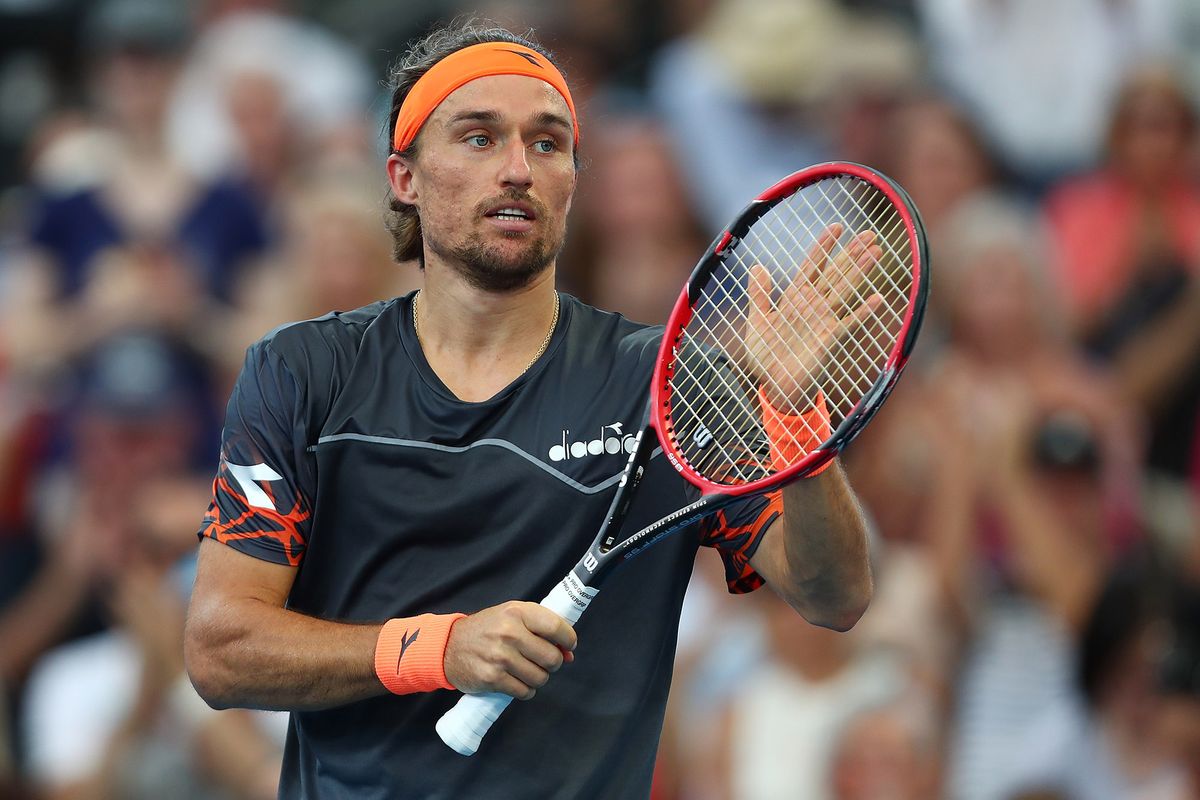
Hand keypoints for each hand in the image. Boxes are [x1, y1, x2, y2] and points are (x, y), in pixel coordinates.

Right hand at [443, 601, 576, 699]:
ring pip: (540, 678)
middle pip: (552, 658)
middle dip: (553, 663)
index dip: (568, 639)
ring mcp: (500, 657)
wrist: (448, 646)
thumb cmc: (486, 630)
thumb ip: (541, 629)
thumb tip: (569, 654)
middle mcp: (509, 633)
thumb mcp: (512, 617)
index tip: (568, 645)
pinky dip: (525, 690)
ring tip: (526, 670)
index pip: (556, 627)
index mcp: (517, 612)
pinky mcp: (492, 678)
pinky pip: (524, 692)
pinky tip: (516, 681)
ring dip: (538, 678)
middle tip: (543, 661)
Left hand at [744, 224, 883, 410]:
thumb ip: (759, 295)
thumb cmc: (765, 356)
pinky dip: (862, 312)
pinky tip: (877, 299)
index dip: (823, 247)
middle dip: (851, 253)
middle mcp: (812, 305)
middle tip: (870, 234)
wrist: (774, 386)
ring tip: (876, 251)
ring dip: (860, 271)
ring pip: (844, 289)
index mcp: (794, 297)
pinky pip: (848, 322)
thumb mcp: (757, 321)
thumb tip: (758, 266)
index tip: (837, 226)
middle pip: (834, 272)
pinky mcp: (829, 339)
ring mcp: (823, 320)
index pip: (812, 266)